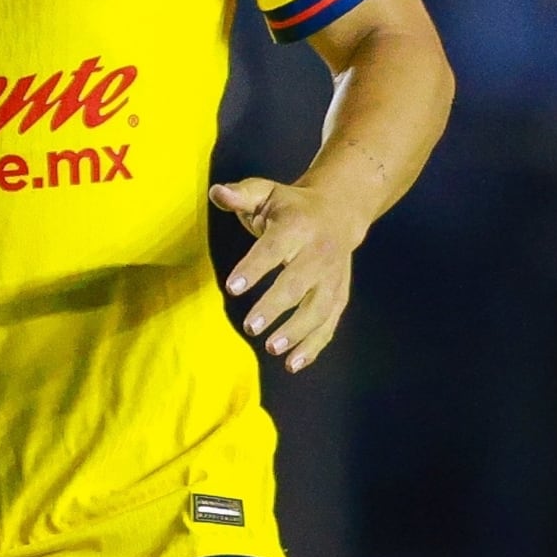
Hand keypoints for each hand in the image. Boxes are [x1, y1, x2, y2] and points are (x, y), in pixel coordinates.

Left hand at [211, 177, 364, 372]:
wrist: (339, 211)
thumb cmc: (290, 206)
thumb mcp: (265, 193)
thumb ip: (240, 194)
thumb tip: (217, 192)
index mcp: (298, 225)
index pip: (273, 248)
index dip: (254, 268)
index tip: (233, 288)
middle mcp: (319, 252)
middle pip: (298, 283)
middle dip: (275, 306)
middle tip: (251, 327)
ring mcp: (333, 277)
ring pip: (318, 307)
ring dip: (298, 331)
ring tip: (272, 349)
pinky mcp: (339, 295)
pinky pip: (329, 324)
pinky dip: (314, 346)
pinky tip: (293, 364)